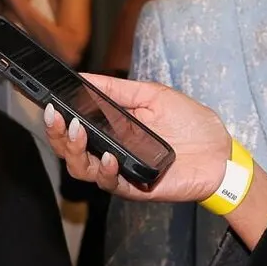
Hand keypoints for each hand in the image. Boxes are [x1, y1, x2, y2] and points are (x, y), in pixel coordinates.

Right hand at [40, 79, 231, 201]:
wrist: (220, 152)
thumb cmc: (190, 124)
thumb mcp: (152, 95)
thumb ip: (117, 90)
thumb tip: (83, 77)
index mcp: (112, 130)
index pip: (75, 126)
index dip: (57, 117)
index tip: (46, 101)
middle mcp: (111, 151)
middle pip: (70, 150)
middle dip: (57, 133)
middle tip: (55, 115)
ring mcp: (121, 171)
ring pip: (83, 169)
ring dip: (75, 150)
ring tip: (78, 131)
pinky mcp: (136, 187)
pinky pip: (111, 184)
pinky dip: (105, 170)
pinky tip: (108, 156)